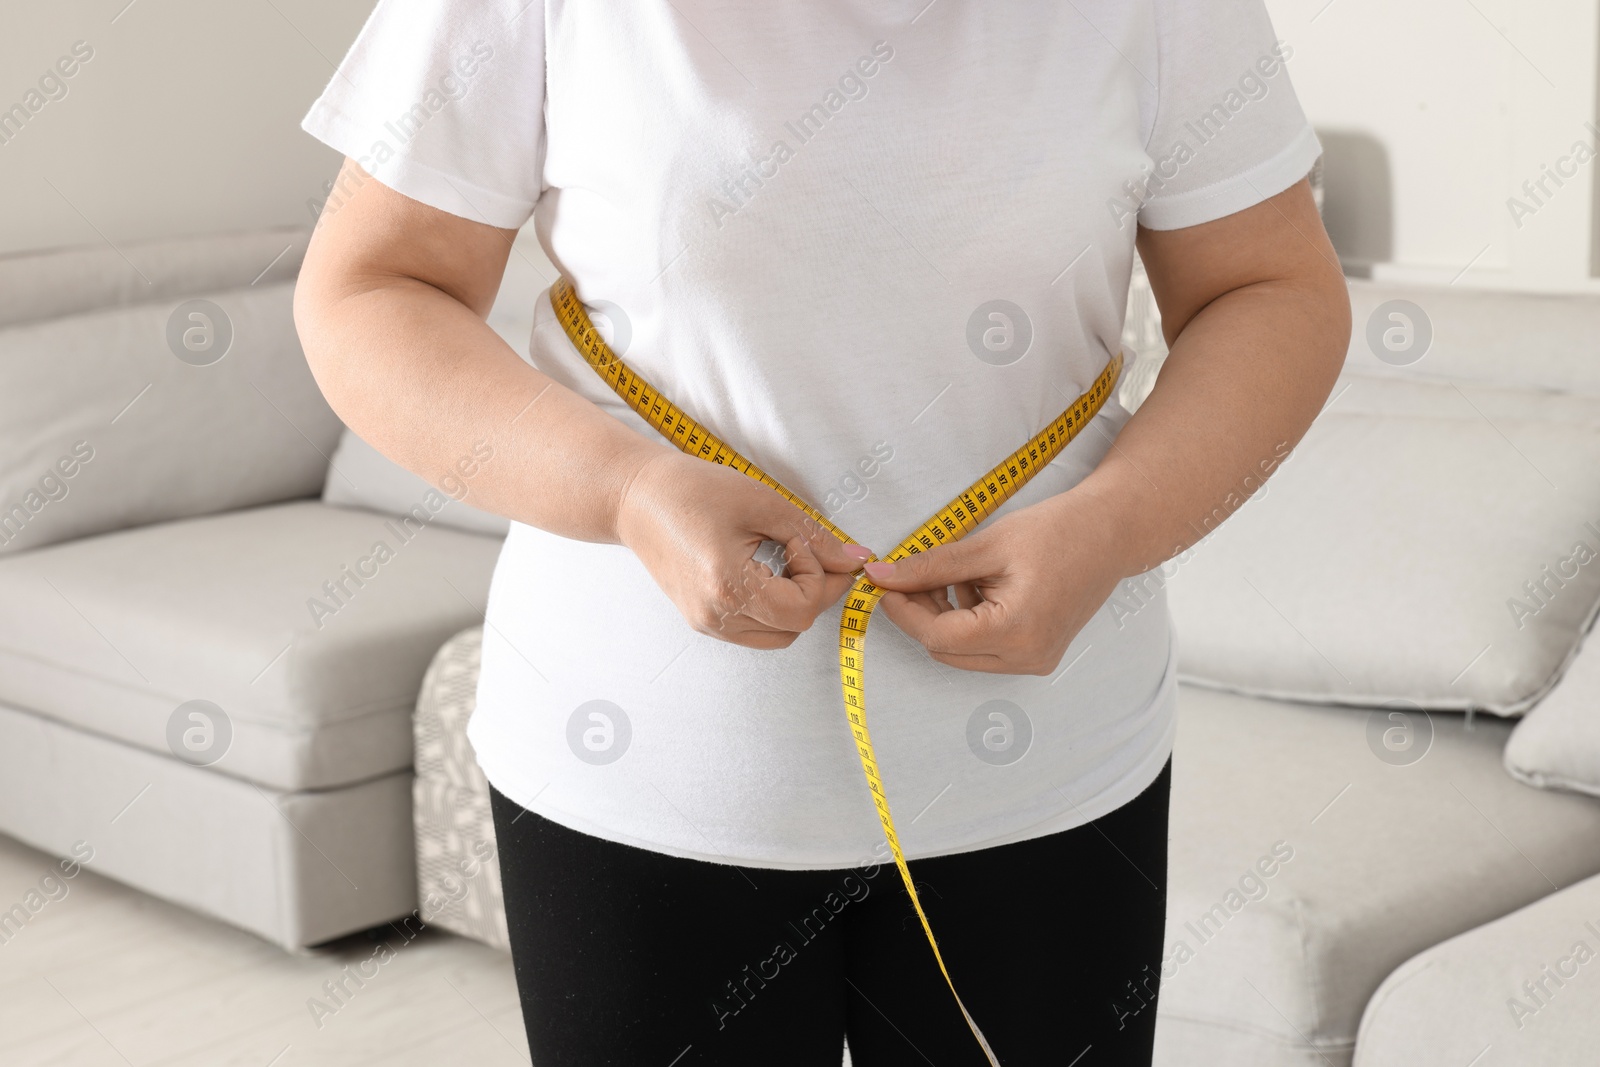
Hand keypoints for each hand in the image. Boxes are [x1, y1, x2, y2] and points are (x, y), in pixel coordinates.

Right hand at [615, 447, 872, 648]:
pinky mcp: (701, 620)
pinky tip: (764, 574)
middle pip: (794, 627)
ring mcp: (706, 623)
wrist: (635, 498)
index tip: (804, 543)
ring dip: (794, 605)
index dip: (820, 577)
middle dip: (814, 592)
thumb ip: (812, 535)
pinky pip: (754, 630)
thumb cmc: (692, 490)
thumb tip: (854, 560)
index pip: (803, 609)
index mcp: (729, 586)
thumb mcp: (761, 502)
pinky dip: (771, 609)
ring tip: (782, 563)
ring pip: (777, 636)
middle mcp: (715, 615)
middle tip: (806, 553)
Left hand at [860, 489, 1133, 674]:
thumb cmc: (1058, 531)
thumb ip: (931, 566)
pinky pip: (985, 648)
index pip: (936, 635)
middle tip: (912, 575)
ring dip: (946, 616)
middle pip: (946, 649)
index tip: (882, 583)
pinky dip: (970, 620)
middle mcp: (1026, 657)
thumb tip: (883, 576)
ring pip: (962, 652)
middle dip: (922, 613)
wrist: (1112, 533)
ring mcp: (1034, 661)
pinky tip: (980, 585)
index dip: (902, 609)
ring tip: (961, 573)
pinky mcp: (1037, 654)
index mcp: (1015, 631)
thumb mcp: (987, 544)